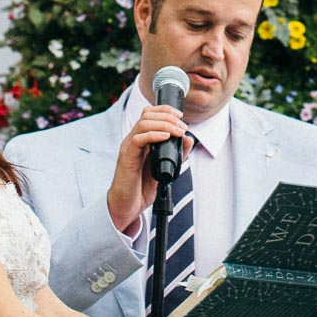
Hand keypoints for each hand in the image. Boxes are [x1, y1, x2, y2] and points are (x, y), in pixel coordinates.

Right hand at [106, 104, 188, 233]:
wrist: (127, 205)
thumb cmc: (142, 187)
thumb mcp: (164, 167)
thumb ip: (177, 153)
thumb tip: (189, 139)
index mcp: (141, 139)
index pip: (149, 114)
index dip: (165, 110)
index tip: (180, 115)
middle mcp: (133, 140)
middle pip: (147, 115)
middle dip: (168, 116)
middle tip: (183, 126)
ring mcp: (129, 147)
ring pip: (143, 123)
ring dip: (164, 124)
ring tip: (177, 132)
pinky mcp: (127, 158)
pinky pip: (137, 140)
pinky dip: (153, 135)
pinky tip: (165, 137)